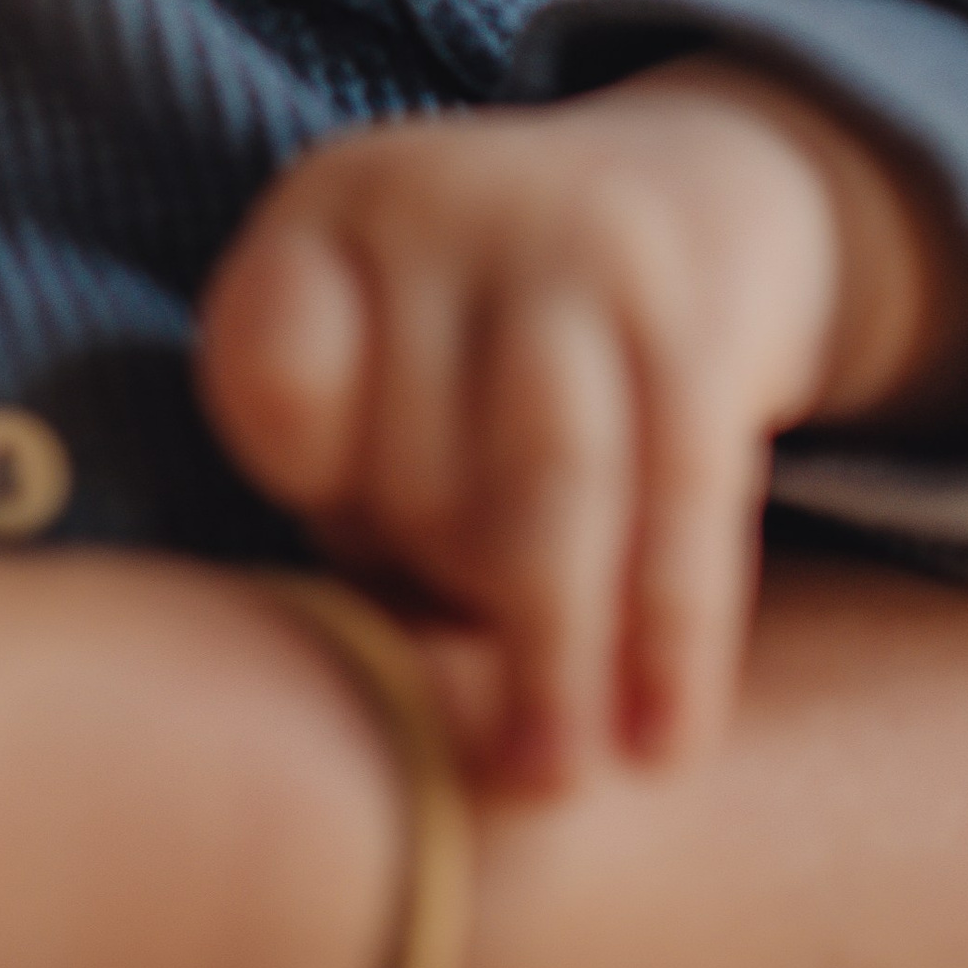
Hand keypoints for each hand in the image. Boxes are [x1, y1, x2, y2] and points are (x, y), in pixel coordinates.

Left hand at [198, 59, 967, 792]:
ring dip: (548, 652)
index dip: (306, 478)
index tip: (350, 547)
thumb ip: (351, 484)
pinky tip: (662, 740)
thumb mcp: (386, 343)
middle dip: (444, 579)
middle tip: (473, 654)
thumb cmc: (488, 333)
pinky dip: (670, 629)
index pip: (270, 370)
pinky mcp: (694, 312)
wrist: (697, 184)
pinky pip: (681, 493)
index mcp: (328, 211)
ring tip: (545, 783)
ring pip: (549, 482)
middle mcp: (437, 205)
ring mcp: (572, 245)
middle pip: (416, 459)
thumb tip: (364, 698)